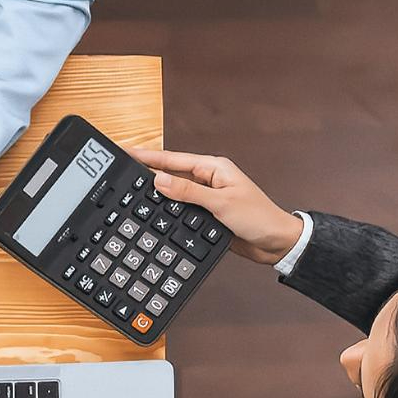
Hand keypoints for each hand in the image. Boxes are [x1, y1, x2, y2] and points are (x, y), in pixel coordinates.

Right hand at [126, 147, 303, 265]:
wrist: (275, 243)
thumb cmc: (259, 218)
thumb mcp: (221, 203)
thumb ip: (189, 192)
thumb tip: (159, 181)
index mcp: (213, 168)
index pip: (172, 160)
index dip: (148, 157)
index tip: (127, 154)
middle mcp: (208, 179)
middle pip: (170, 173)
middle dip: (147, 172)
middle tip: (121, 173)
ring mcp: (207, 196)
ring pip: (174, 191)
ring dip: (156, 193)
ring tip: (131, 192)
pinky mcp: (206, 213)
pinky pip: (181, 208)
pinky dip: (168, 210)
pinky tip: (154, 213)